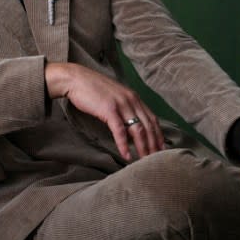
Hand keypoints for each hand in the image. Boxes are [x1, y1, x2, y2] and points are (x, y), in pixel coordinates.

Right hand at [45, 62, 164, 159]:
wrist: (76, 79)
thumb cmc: (93, 89)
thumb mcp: (115, 97)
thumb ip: (125, 109)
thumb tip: (131, 127)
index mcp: (134, 97)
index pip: (152, 118)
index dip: (159, 134)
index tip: (162, 148)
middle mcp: (131, 100)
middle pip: (148, 126)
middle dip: (154, 144)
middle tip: (157, 159)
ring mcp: (121, 104)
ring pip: (138, 130)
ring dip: (142, 147)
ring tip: (144, 160)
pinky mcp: (109, 110)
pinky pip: (120, 131)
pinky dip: (124, 145)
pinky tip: (126, 155)